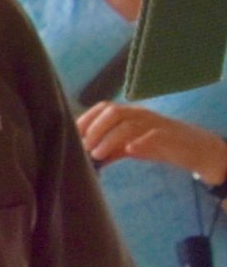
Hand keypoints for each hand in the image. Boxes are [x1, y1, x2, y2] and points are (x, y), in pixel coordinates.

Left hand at [77, 101, 226, 186]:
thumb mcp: (128, 146)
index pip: (104, 108)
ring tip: (97, 154)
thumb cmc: (157, 145)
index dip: (86, 119)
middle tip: (85, 147)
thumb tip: (81, 158)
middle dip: (94, 129)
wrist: (193, 148)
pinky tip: (128, 150)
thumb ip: (108, 149)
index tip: (73, 135)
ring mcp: (155, 124)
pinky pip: (153, 134)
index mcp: (130, 114)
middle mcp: (141, 115)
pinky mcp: (169, 136)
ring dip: (109, 139)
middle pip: (113, 112)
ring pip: (129, 124)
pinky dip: (139, 141)